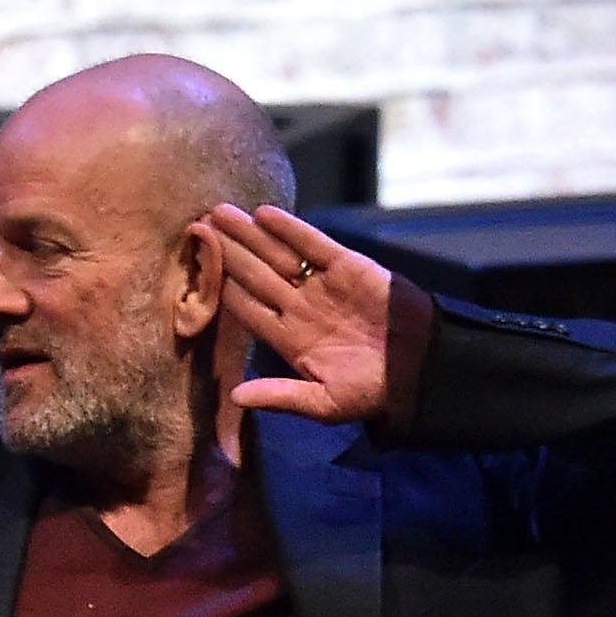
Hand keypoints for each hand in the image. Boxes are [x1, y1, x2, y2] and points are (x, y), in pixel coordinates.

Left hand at [203, 204, 394, 425]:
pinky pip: (313, 244)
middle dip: (227, 252)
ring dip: (249, 234)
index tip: (194, 272)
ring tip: (219, 212)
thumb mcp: (325, 404)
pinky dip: (291, 229)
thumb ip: (281, 396)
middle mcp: (299, 308)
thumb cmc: (374, 392)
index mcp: (289, 340)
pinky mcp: (348, 266)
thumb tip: (236, 397)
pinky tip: (264, 214)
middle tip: (198, 226)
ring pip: (277, 255)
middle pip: (255, 275)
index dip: (221, 290)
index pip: (247, 310)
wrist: (420, 367)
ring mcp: (322, 286)